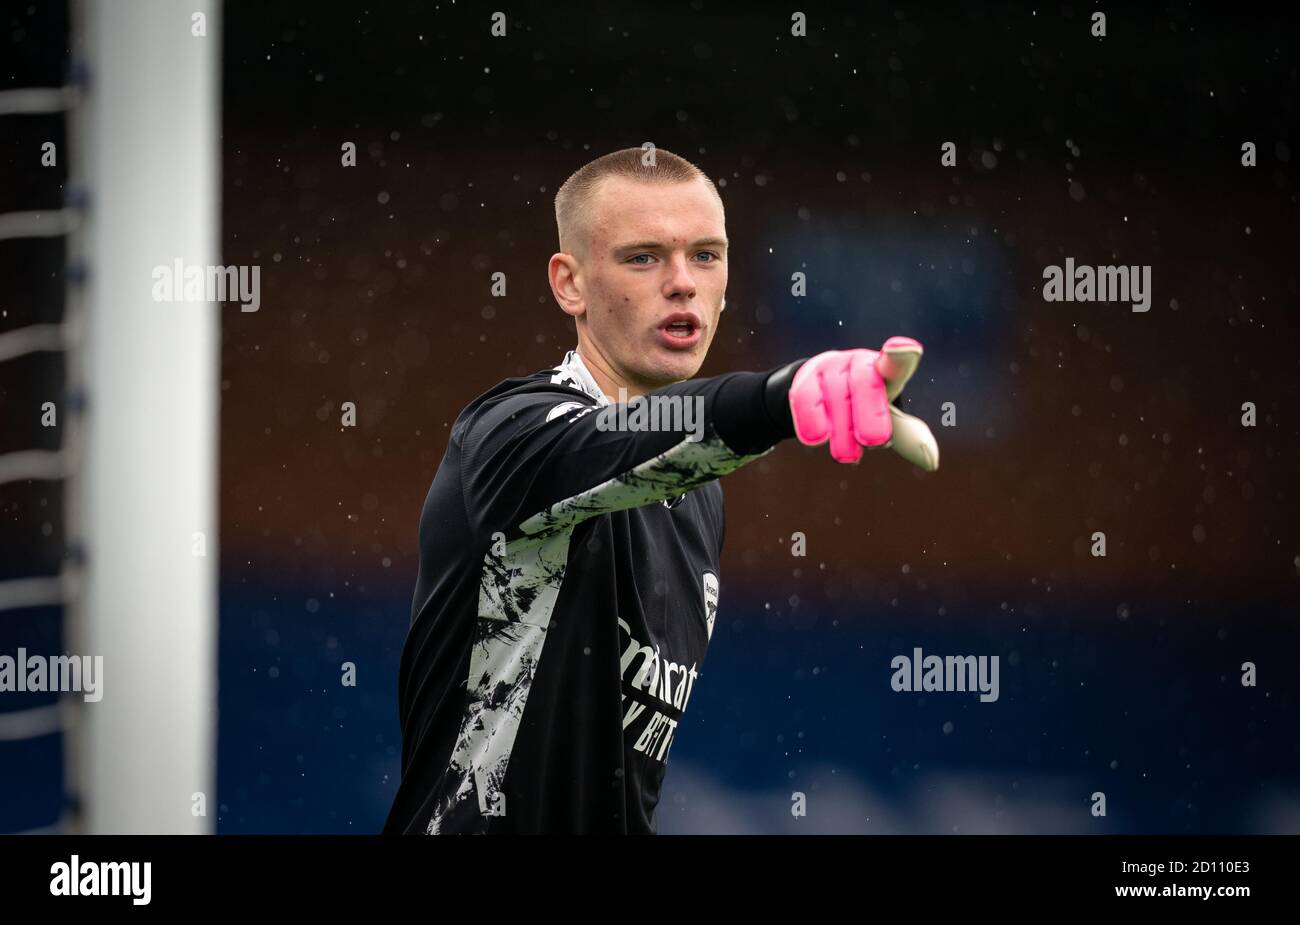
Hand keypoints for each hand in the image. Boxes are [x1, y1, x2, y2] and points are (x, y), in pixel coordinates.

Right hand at [787, 336, 938, 470]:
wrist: (819, 394)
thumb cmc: (863, 406)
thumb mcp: (886, 418)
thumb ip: (907, 436)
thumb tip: (932, 462)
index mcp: (885, 371)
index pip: (897, 363)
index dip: (900, 356)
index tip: (906, 349)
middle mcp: (858, 362)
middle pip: (865, 384)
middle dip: (870, 414)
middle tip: (875, 442)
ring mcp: (829, 368)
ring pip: (836, 397)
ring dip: (843, 430)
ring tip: (848, 456)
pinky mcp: (803, 379)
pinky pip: (805, 400)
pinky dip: (811, 422)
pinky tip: (816, 440)